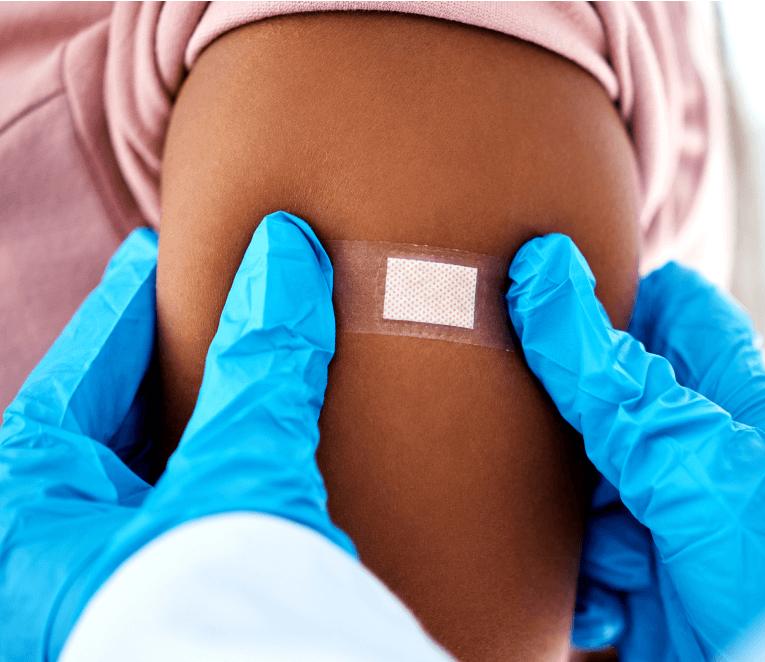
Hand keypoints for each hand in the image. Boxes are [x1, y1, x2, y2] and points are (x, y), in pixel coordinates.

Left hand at [0, 212, 354, 660]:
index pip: (81, 373)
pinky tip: (236, 463)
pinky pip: (161, 521)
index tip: (158, 255)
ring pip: (133, 478)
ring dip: (180, 425)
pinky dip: (197, 479)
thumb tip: (288, 254)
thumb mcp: (237, 479)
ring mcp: (82, 591)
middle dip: (154, 365)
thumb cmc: (205, 621)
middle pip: (101, 425)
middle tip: (199, 307)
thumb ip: (261, 366)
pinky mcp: (132, 615)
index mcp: (23, 507)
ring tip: (223, 377)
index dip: (126, 306)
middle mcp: (37, 553)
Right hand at [507, 234, 764, 657]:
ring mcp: (670, 523)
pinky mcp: (649, 589)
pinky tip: (607, 608)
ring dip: (574, 526)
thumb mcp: (687, 453)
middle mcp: (696, 455)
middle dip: (566, 423)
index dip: (623, 293)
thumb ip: (608, 377)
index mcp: (727, 400)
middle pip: (612, 407)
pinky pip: (588, 571)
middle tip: (526, 426)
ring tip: (607, 554)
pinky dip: (586, 590)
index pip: (679, 313)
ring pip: (587, 494)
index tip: (553, 290)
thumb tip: (542, 271)